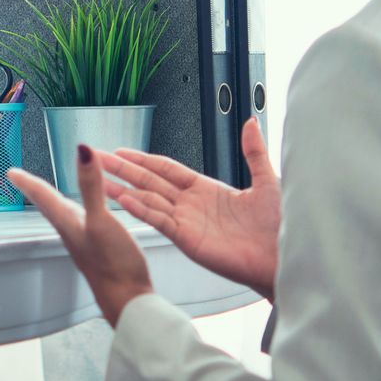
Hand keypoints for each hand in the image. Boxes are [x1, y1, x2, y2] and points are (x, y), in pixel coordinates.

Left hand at [9, 143, 154, 326]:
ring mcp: (84, 243)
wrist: (127, 301)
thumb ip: (91, 186)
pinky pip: (83, 226)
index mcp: (68, 223)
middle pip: (50, 206)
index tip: (11, 172)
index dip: (27, 181)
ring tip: (52, 195)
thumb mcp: (102, 219)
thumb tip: (82, 151)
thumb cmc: (113, 265)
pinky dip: (80, 214)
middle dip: (38, 191)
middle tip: (25, 180)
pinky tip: (89, 217)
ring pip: (65, 217)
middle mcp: (72, 233)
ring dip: (56, 203)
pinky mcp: (99, 252)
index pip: (43, 196)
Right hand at [97, 117, 280, 298]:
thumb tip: (250, 122)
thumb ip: (254, 152)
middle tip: (98, 159)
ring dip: (123, 189)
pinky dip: (141, 210)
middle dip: (123, 170)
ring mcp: (187, 222)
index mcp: (207, 189)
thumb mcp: (267, 181)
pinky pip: (159, 220)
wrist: (283, 258)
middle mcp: (192, 205)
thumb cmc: (279, 226)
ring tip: (100, 180)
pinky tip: (124, 200)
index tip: (121, 151)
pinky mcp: (188, 239)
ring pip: (148, 200)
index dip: (143, 159)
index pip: (166, 170)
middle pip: (149, 182)